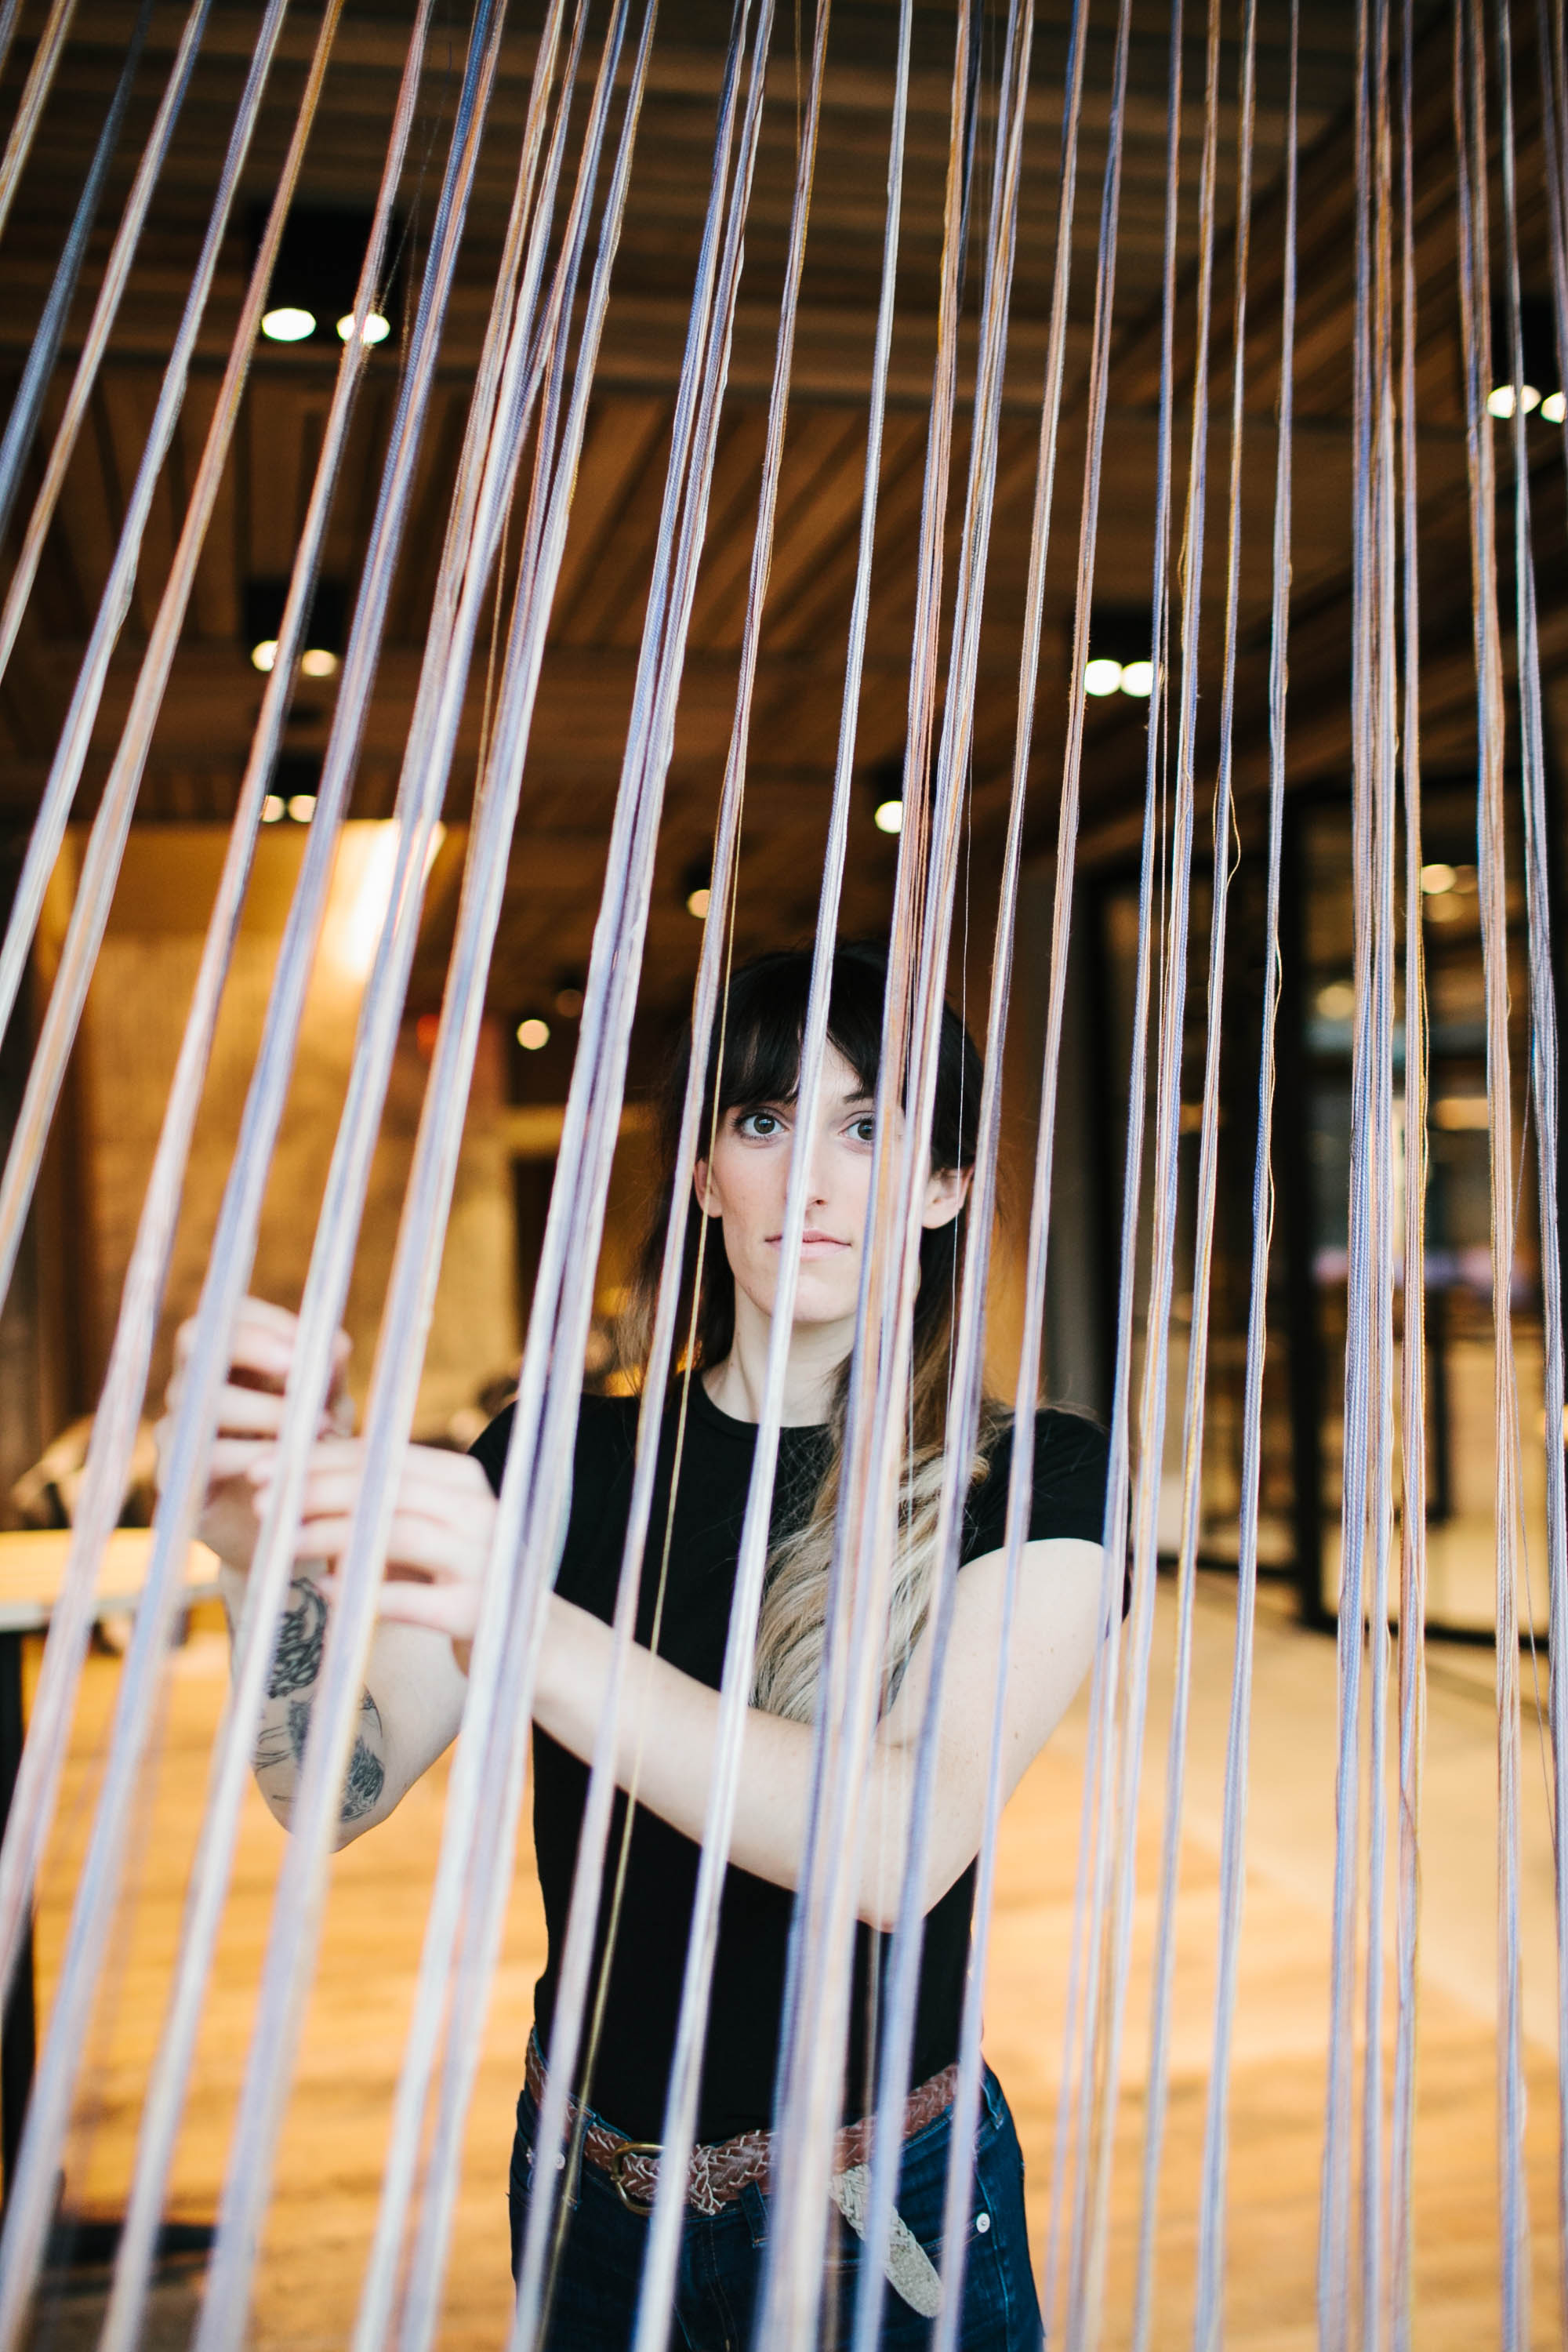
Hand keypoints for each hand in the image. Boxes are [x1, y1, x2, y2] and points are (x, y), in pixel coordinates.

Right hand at [157, 1297, 352, 1569]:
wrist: (292, 1527)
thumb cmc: (309, 1451)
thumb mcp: (329, 1406)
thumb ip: (329, 1371)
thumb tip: (332, 1342)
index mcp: (228, 1359)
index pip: (224, 1314)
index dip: (264, 1321)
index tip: (311, 1342)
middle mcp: (193, 1387)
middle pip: (196, 1339)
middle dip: (253, 1346)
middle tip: (302, 1370)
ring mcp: (179, 1430)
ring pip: (206, 1401)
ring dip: (268, 1411)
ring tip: (318, 1428)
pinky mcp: (178, 1479)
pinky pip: (206, 1457)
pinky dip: (254, 1457)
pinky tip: (290, 1467)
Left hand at [261, 1437, 495, 1671]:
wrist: (528, 1640)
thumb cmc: (454, 1579)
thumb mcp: (423, 1530)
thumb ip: (375, 1506)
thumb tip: (292, 1489)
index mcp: (462, 1479)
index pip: (384, 1454)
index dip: (320, 1457)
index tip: (266, 1468)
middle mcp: (479, 1510)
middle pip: (389, 1486)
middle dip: (318, 1490)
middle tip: (264, 1502)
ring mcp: (484, 1559)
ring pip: (400, 1533)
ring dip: (333, 1535)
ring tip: (283, 1543)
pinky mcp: (478, 1611)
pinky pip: (415, 1600)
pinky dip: (367, 1593)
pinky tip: (327, 1591)